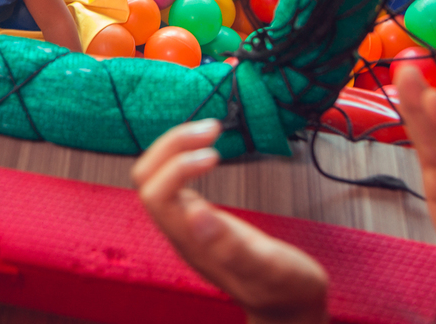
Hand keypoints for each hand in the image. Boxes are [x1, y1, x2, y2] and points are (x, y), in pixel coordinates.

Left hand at [133, 120, 328, 323]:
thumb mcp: (269, 268)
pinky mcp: (198, 218)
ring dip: (177, 147)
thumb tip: (195, 212)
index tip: (214, 154)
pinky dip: (186, 156)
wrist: (288, 306)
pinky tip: (210, 150)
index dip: (177, 167)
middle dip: (172, 146)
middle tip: (212, 129)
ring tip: (212, 130)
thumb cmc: (284, 289)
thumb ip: (232, 246)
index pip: (155, 195)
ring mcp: (187, 224)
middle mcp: (181, 231)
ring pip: (157, 176)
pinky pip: (174, 180)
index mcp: (191, 243)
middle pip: (147, 179)